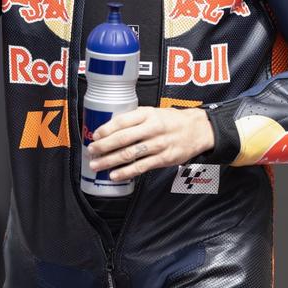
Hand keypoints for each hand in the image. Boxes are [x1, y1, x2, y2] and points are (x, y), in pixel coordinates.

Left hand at [87, 106, 214, 180]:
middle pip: (123, 139)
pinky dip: (126, 172)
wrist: (197, 130)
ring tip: (96, 165)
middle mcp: (152, 129)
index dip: (106, 129)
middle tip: (91, 152)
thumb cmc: (171, 120)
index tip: (94, 136)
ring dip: (110, 161)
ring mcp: (158, 145)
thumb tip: (109, 128)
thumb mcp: (153, 112)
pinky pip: (141, 167)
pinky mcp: (164, 159)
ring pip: (130, 154)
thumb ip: (134, 119)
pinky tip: (114, 175)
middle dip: (103, 147)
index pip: (122, 121)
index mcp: (147, 114)